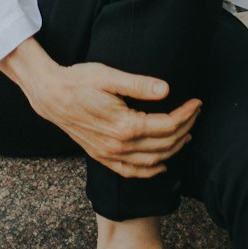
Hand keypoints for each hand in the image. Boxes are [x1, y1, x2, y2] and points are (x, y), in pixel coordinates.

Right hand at [28, 60, 200, 177]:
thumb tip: (167, 89)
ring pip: (152, 161)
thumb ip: (139, 85)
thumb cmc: (79, 80)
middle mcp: (119, 145)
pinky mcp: (102, 156)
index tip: (197, 102)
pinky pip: (131, 172)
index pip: (166, 125)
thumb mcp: (109, 76)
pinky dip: (149, 171)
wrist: (50, 95)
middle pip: (163, 144)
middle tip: (196, 113)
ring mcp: (109, 154)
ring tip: (186, 134)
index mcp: (124, 125)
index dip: (186, 114)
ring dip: (173, 149)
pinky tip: (161, 165)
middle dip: (185, 128)